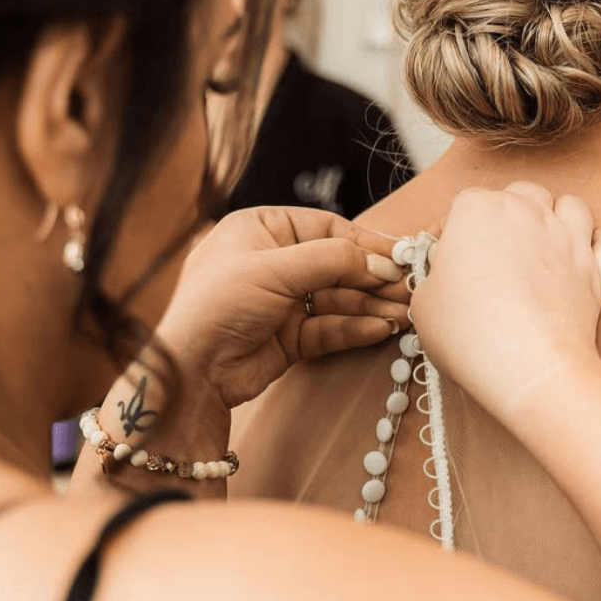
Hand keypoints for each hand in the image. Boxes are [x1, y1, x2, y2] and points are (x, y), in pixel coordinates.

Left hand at [155, 205, 409, 412]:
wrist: (191, 372)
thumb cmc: (217, 305)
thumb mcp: (276, 269)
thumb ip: (334, 260)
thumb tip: (382, 263)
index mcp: (260, 229)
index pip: (326, 228)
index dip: (364, 243)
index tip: (400, 256)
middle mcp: (271, 262)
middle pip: (336, 265)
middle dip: (372, 278)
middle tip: (409, 288)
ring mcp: (280, 301)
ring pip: (337, 298)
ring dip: (370, 305)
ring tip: (403, 313)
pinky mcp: (288, 337)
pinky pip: (329, 327)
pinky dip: (354, 328)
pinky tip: (380, 329)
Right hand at [410, 182, 600, 429]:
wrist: (526, 367)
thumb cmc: (469, 334)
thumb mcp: (423, 302)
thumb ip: (434, 274)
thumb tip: (446, 273)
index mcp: (478, 209)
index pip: (464, 203)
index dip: (454, 232)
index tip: (448, 262)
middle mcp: (527, 212)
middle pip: (521, 193)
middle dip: (508, 214)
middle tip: (493, 253)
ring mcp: (568, 239)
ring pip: (572, 205)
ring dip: (558, 218)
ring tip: (541, 247)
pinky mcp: (598, 271)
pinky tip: (591, 258)